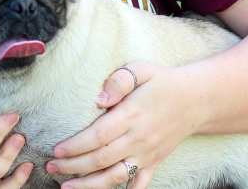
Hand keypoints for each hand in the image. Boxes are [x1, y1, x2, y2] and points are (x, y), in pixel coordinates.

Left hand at [43, 64, 200, 188]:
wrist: (196, 100)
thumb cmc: (162, 82)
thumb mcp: (140, 70)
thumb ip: (118, 81)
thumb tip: (98, 99)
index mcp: (131, 116)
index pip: (98, 136)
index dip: (76, 145)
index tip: (56, 149)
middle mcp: (139, 139)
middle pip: (101, 158)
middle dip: (73, 166)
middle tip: (51, 167)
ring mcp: (147, 154)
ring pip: (115, 176)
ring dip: (90, 185)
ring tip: (66, 187)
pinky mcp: (154, 163)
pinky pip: (139, 184)